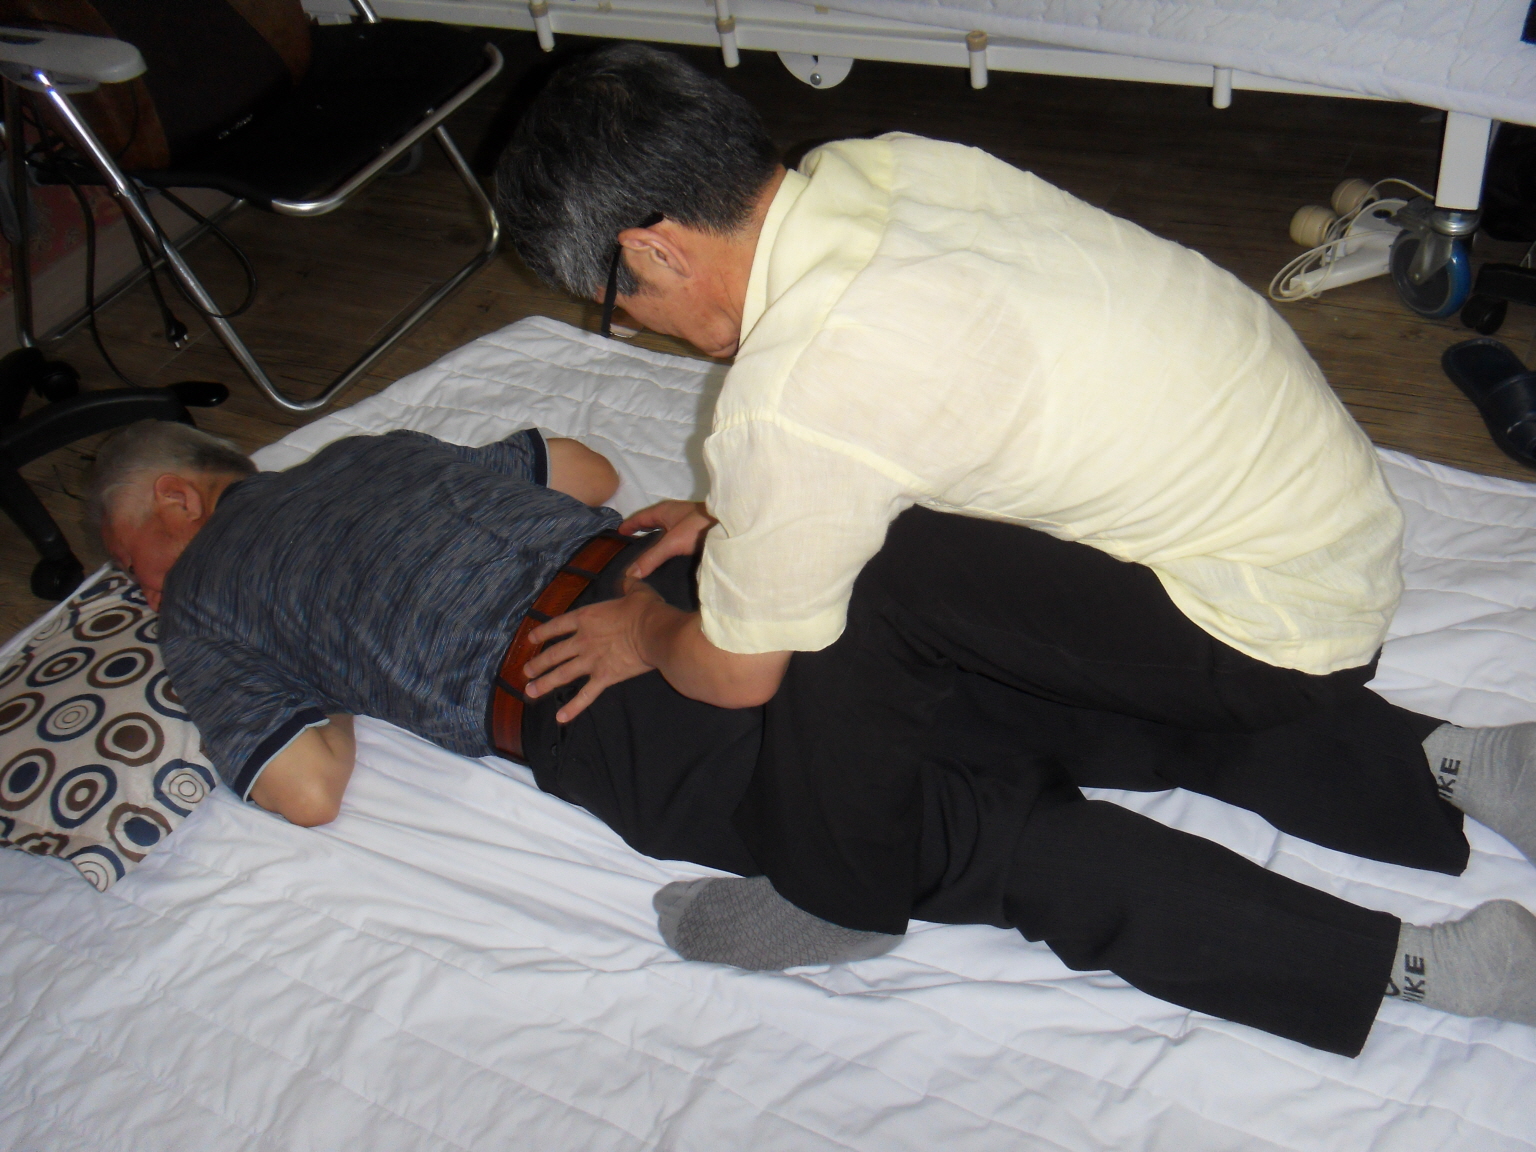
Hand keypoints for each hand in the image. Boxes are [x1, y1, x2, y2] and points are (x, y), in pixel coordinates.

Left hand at [524, 578, 668, 721]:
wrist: (653, 632)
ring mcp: (591, 661)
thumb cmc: (645, 610)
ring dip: (545, 683)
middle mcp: (583, 640)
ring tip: (531, 691)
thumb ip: (627, 583)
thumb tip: (628, 576)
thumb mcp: (636, 590)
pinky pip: (585, 695)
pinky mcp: (604, 677)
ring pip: (562, 674)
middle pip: (554, 653)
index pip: (558, 625)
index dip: (543, 632)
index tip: (532, 638)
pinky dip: (573, 707)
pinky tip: (561, 717)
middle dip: (538, 663)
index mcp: (586, 618)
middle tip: (526, 671)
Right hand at [620, 500, 716, 579]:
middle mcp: (674, 514)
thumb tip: (630, 573)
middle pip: (653, 522)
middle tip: (631, 544)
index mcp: (664, 510)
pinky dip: (669, 544)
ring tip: (648, 553)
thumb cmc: (700, 526)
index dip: (629, 525)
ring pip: (665, 529)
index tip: (618, 533)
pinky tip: (671, 555)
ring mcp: (686, 521)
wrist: (732, 524)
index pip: (641, 517)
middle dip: (642, 531)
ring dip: (656, 538)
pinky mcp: (696, 531)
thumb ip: (652, 557)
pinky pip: (676, 537)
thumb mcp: (672, 542)